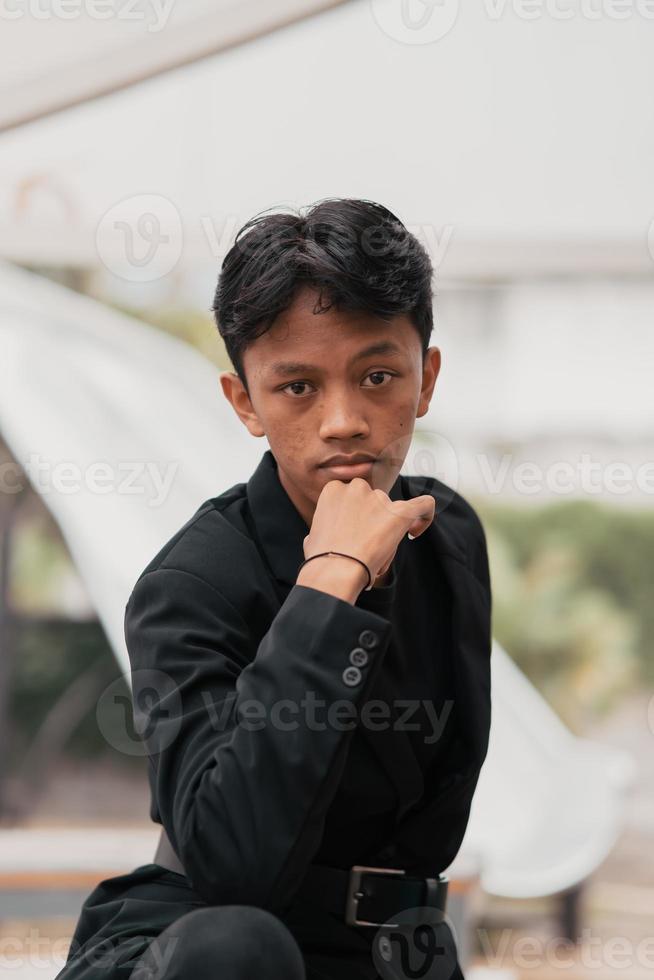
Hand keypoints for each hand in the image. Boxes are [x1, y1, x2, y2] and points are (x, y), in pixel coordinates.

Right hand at [302, 477, 435, 589]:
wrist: (335, 570)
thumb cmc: (322, 558)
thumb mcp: (314, 535)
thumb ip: (327, 524)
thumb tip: (331, 533)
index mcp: (334, 488)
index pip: (352, 498)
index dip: (355, 516)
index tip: (353, 534)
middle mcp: (358, 487)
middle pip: (373, 502)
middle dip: (371, 522)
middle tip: (363, 547)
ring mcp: (380, 498)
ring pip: (391, 511)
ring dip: (387, 530)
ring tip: (376, 556)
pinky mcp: (401, 512)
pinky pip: (423, 505)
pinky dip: (424, 517)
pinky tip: (415, 531)